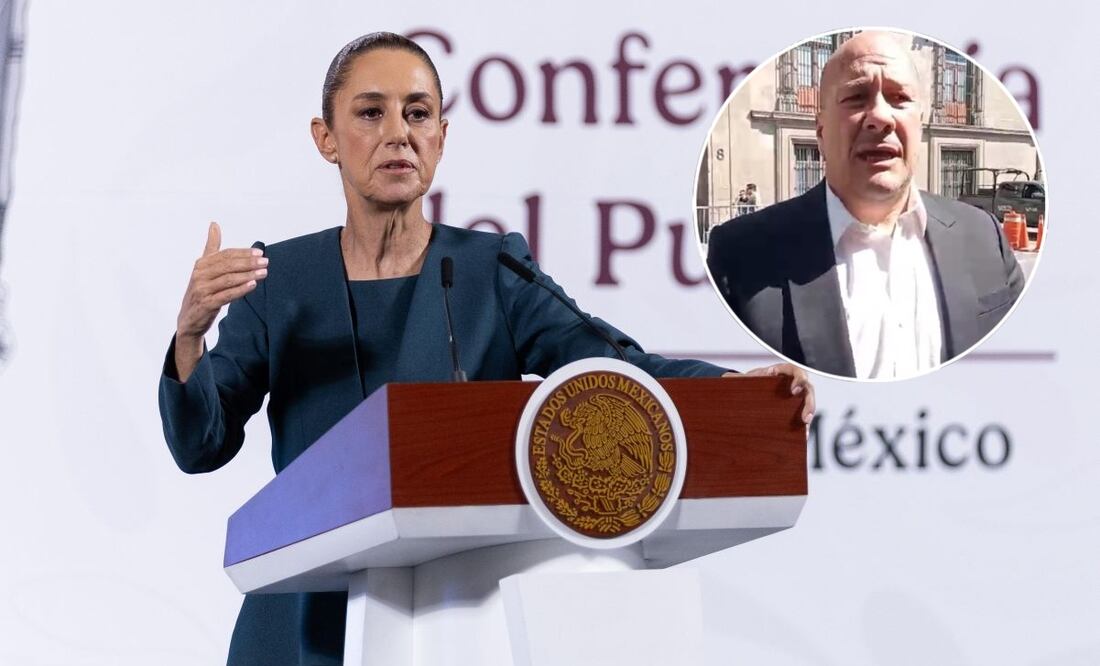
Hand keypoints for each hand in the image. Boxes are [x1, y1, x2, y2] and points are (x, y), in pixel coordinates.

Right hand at [176, 222, 267, 341]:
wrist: (189, 319)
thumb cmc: (201, 291)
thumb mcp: (205, 268)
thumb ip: (212, 247)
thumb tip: (214, 224)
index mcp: (201, 264)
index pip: (225, 255)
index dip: (243, 253)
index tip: (259, 252)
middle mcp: (200, 275)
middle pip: (228, 265)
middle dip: (248, 263)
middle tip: (265, 261)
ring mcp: (202, 289)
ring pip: (229, 279)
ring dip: (248, 275)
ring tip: (263, 273)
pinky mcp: (206, 304)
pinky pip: (226, 295)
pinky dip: (240, 289)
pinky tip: (253, 285)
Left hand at [726, 363, 814, 424]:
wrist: (744, 393)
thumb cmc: (744, 383)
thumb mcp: (741, 380)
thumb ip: (738, 378)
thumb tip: (728, 378)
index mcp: (780, 372)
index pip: (795, 370)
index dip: (798, 379)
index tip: (793, 391)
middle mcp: (790, 382)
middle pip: (807, 388)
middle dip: (809, 402)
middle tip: (805, 417)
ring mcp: (793, 396)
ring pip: (807, 402)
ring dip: (809, 413)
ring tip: (805, 425)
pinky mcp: (793, 409)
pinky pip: (802, 415)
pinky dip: (803, 425)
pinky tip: (802, 435)